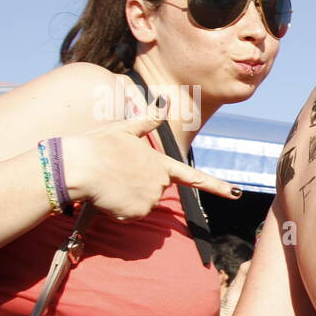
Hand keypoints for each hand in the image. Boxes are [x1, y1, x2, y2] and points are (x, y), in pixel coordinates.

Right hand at [60, 97, 240, 220]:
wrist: (79, 166)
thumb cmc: (98, 146)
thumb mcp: (124, 129)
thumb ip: (147, 121)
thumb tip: (163, 100)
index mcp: (161, 164)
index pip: (194, 177)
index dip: (217, 186)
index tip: (236, 193)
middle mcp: (160, 183)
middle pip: (153, 192)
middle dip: (136, 188)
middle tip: (116, 175)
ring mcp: (150, 199)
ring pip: (139, 205)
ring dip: (125, 199)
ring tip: (109, 184)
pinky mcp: (136, 213)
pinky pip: (127, 215)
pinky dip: (117, 210)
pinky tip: (107, 196)